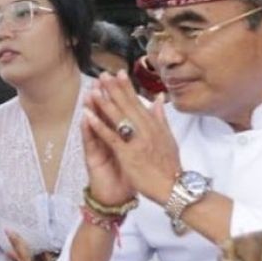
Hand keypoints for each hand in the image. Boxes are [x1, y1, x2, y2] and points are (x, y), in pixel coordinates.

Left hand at [84, 73, 181, 204]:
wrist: (172, 187)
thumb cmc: (169, 166)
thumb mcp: (169, 139)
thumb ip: (160, 118)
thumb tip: (158, 99)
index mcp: (154, 126)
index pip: (138, 102)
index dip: (127, 87)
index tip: (118, 72)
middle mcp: (146, 130)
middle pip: (127, 106)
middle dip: (113, 89)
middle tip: (102, 75)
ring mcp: (137, 141)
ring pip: (118, 118)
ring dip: (104, 103)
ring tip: (92, 90)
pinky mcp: (128, 154)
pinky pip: (111, 137)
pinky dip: (99, 125)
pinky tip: (88, 116)